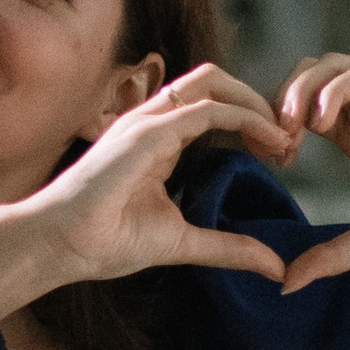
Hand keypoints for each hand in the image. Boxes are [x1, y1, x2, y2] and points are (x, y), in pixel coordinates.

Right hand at [0, 66, 295, 324]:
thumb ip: (229, 248)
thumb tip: (276, 267)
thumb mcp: (183, 242)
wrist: (59, 246)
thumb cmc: (104, 240)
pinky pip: (206, 110)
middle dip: (260, 102)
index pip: (214, 106)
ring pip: (214, 84)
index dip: (254, 121)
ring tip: (284, 139)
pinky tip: (268, 141)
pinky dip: (244, 117)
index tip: (283, 155)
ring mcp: (147, 122)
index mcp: (159, 139)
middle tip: (290, 141)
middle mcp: (153, 121)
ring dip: (257, 105)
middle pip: (216, 81)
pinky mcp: (146, 133)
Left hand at [272, 55, 349, 292]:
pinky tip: (325, 123)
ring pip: (326, 66)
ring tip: (296, 128)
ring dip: (301, 91)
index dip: (277, 130)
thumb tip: (286, 284)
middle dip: (279, 104)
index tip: (277, 163)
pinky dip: (333, 90)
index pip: (298, 112)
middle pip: (302, 79)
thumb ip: (338, 255)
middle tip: (279, 143)